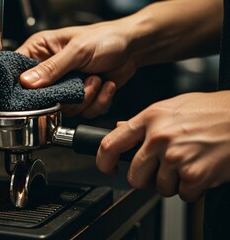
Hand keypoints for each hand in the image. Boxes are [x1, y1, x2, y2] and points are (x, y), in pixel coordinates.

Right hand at [15, 22, 137, 117]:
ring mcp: (64, 86)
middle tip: (80, 82)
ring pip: (63, 109)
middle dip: (65, 96)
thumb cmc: (106, 38)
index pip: (17, 73)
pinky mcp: (79, 97)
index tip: (37, 93)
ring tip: (95, 79)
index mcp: (40, 51)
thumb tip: (26, 82)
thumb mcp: (77, 51)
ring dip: (85, 98)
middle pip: (41, 99)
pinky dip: (97, 102)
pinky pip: (82, 112)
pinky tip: (104, 84)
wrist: (133, 47)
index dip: (22, 87)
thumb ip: (51, 68)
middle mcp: (48, 70)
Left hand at [96, 91, 229, 201]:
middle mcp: (158, 137)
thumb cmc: (211, 111)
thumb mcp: (172, 107)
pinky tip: (202, 170)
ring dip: (174, 182)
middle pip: (135, 176)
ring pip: (160, 188)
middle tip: (163, 170)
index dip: (104, 162)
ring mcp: (175, 157)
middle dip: (147, 178)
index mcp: (150, 118)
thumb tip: (120, 128)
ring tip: (189, 163)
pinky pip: (184, 194)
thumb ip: (145, 122)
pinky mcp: (194, 174)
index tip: (108, 168)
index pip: (110, 144)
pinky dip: (193, 188)